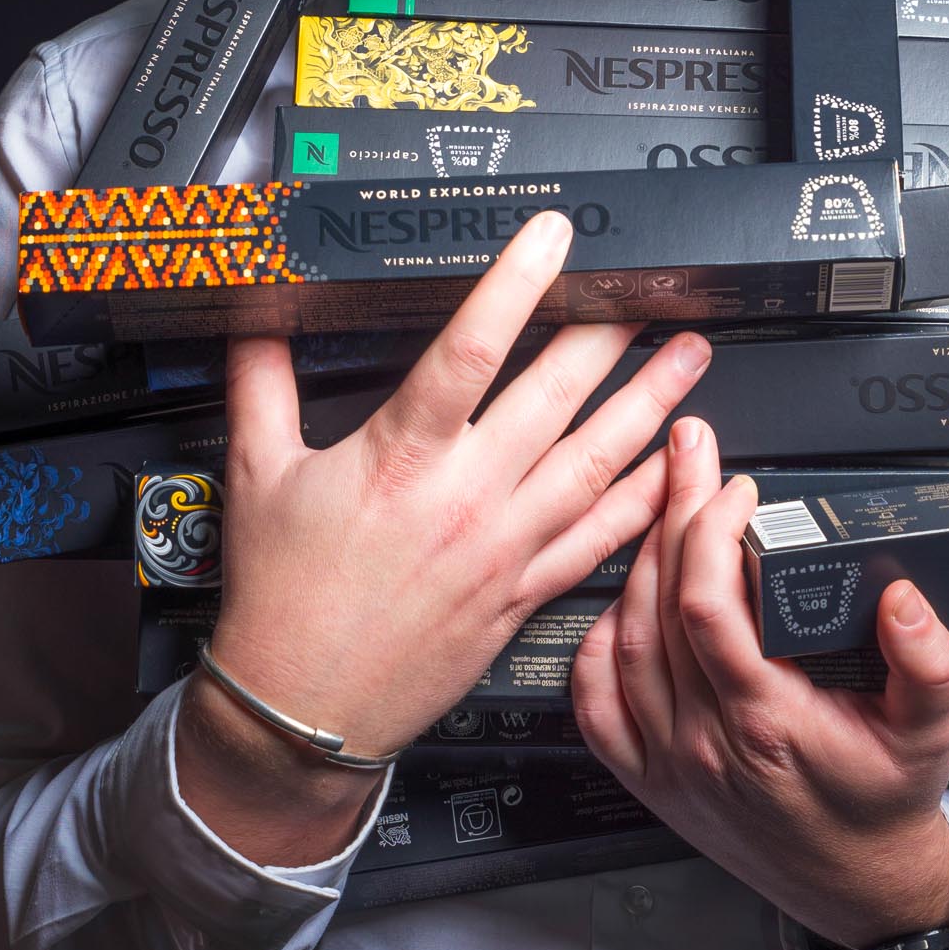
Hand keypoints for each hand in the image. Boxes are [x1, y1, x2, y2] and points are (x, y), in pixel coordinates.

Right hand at [179, 210, 709, 861]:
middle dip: (610, 335)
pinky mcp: (523, 594)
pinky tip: (672, 466)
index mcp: (401, 457)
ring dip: (648, 404)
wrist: (302, 713)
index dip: (516, 285)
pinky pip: (598, 540)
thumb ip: (261, 384)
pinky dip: (642, 500)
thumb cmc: (281, 599)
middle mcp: (465, 497)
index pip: (469, 349)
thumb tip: (257, 315)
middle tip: (652, 287)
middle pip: (555, 397)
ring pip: (594, 463)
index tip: (552, 236)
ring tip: (691, 357)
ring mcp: (504, 548)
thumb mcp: (256, 474)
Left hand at [570, 416, 948, 947]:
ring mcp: (668, 763)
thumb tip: (902, 597)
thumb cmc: (886, 802)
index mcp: (768, 722)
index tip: (739, 487)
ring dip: (637, 563)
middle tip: (687, 455)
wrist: (860, 886)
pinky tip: (623, 601)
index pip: (706, 606)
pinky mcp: (648, 779)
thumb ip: (928, 662)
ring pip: (621, 642)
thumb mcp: (932, 731)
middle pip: (658, 606)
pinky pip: (595, 703)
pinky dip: (597, 642)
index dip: (709, 530)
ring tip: (664, 507)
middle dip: (671, 514)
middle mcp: (705, 742)